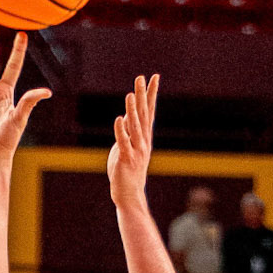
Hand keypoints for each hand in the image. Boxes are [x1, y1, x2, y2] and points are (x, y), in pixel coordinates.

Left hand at [107, 72, 159, 212]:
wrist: (129, 195)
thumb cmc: (127, 171)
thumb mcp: (129, 146)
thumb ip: (128, 131)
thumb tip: (126, 114)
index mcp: (144, 137)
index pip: (149, 111)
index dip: (151, 94)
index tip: (154, 77)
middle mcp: (142, 142)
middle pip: (143, 115)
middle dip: (142, 95)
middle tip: (141, 77)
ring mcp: (135, 151)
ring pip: (134, 127)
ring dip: (132, 110)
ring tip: (131, 94)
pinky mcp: (125, 160)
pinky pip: (123, 143)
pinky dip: (121, 131)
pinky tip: (118, 119)